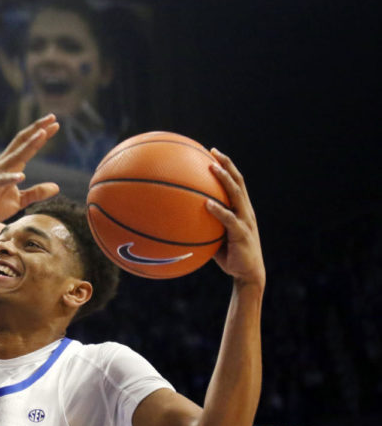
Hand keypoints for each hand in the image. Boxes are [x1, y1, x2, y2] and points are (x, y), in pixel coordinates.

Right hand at [0, 114, 60, 226]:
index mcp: (11, 165)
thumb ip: (36, 192)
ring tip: (41, 134)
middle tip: (52, 117)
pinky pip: (1, 181)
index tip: (55, 123)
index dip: (41, 134)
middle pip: (22, 142)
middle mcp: (3, 164)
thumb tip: (56, 187)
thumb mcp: (19, 200)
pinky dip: (10, 178)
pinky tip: (21, 176)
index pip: (28, 145)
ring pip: (14, 156)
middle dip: (37, 129)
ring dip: (29, 145)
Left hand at [205, 149, 265, 287]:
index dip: (226, 166)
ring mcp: (246, 221)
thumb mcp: (215, 237)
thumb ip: (203, 225)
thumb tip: (178, 220)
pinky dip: (218, 210)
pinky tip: (206, 203)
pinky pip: (229, 219)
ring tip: (211, 168)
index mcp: (241, 209)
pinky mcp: (242, 234)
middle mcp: (246, 211)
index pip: (235, 182)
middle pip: (238, 181)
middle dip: (226, 165)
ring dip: (224, 180)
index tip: (212, 152)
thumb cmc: (229, 256)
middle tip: (212, 152)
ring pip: (236, 195)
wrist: (247, 274)